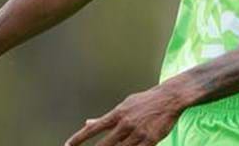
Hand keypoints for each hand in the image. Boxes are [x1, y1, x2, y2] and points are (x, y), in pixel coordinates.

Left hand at [66, 85, 184, 145]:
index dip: (79, 138)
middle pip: (104, 145)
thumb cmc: (145, 101)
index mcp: (117, 114)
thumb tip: (87, 122)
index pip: (94, 128)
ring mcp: (137, 133)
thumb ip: (106, 117)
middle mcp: (125, 124)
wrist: (169, 98)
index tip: (68, 145)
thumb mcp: (124, 105)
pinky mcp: (149, 140)